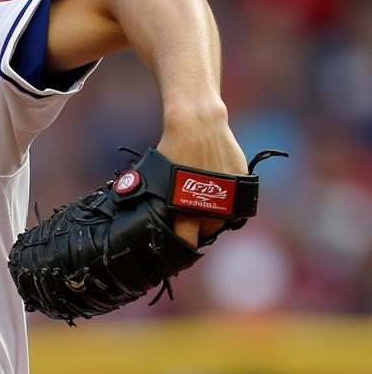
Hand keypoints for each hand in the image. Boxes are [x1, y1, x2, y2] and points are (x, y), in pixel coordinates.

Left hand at [156, 107, 248, 247]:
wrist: (198, 124)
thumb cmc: (171, 149)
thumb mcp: (155, 177)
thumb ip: (152, 198)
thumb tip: (132, 209)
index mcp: (185, 210)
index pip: (186, 243)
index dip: (181, 248)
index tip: (177, 249)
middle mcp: (209, 207)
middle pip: (206, 231)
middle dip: (198, 227)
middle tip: (188, 216)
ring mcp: (228, 195)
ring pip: (223, 217)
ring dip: (214, 214)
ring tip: (202, 201)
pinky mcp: (241, 182)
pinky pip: (235, 199)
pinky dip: (226, 196)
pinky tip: (215, 186)